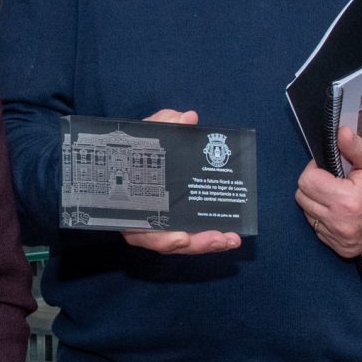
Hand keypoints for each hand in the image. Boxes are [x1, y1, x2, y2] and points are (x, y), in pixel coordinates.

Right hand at [120, 110, 243, 256]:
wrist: (135, 155)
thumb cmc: (138, 149)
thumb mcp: (146, 134)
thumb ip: (163, 124)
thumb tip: (188, 118)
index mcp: (131, 206)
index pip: (142, 229)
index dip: (162, 237)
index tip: (181, 237)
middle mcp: (143, 223)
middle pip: (167, 242)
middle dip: (195, 243)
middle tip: (218, 238)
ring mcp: (160, 227)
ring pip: (183, 243)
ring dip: (207, 243)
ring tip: (230, 239)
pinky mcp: (177, 225)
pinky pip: (191, 237)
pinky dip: (210, 238)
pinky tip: (229, 236)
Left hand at [295, 124, 361, 258]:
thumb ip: (354, 146)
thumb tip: (339, 132)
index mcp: (347, 201)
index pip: (306, 181)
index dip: (315, 168)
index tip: (328, 167)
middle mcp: (341, 224)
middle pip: (303, 198)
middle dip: (314, 184)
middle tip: (334, 179)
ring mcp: (341, 239)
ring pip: (308, 214)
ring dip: (318, 202)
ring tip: (339, 194)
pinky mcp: (343, 249)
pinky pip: (319, 230)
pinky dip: (325, 218)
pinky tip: (342, 210)